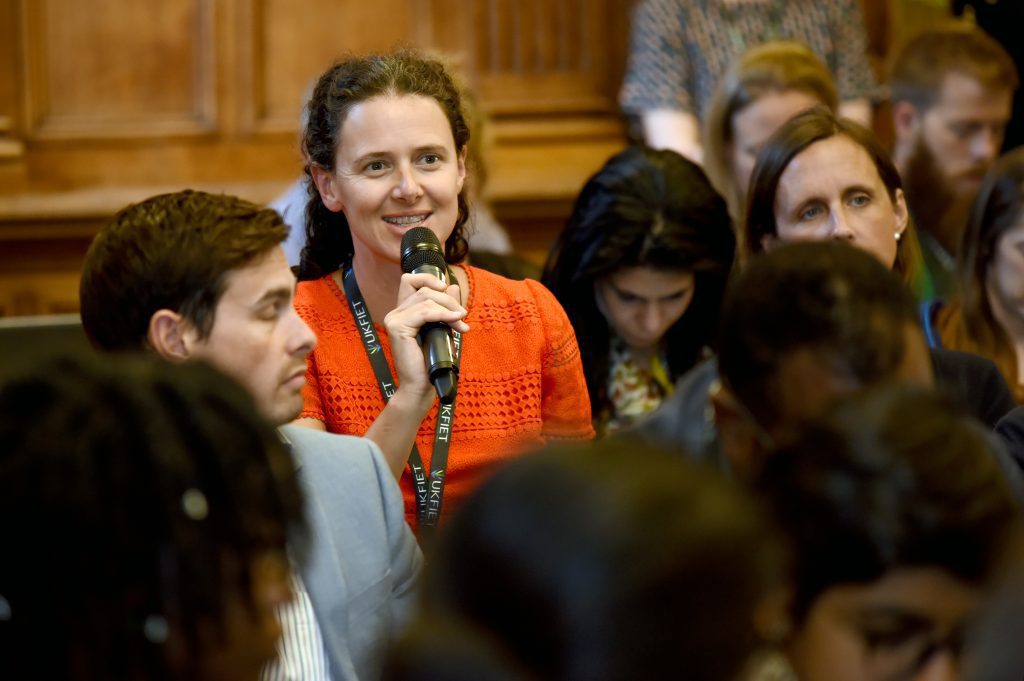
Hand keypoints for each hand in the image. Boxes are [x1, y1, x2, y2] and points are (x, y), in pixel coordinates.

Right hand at [383, 272, 468, 411]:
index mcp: (403, 312)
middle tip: (463, 316)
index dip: (428, 278)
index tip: (446, 289)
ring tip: (462, 324)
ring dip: (449, 309)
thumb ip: (445, 307)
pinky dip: (443, 314)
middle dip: (448, 300)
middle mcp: (395, 313)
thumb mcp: (442, 328)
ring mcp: (394, 319)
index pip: (409, 280)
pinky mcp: (398, 327)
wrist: (421, 386)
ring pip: (426, 299)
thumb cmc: (431, 362)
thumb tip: (452, 286)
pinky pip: (425, 312)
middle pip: (424, 290)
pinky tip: (456, 321)